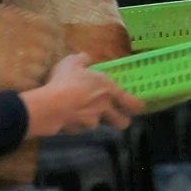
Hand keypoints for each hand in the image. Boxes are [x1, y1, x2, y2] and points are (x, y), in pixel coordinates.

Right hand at [21, 54, 141, 137]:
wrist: (52, 106)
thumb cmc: (67, 80)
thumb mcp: (73, 62)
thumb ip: (82, 60)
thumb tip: (86, 58)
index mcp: (108, 89)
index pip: (132, 102)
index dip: (137, 106)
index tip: (138, 107)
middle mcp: (104, 107)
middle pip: (122, 122)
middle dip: (122, 120)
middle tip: (117, 116)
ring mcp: (92, 122)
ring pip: (99, 124)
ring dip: (95, 120)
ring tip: (82, 112)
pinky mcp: (78, 132)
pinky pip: (80, 128)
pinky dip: (77, 123)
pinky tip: (67, 116)